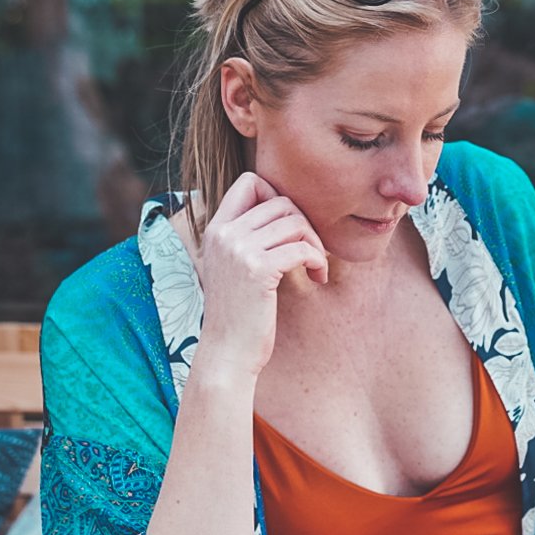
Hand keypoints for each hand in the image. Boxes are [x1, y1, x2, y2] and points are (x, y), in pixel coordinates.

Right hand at [191, 171, 328, 378]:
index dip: (278, 196)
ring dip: (315, 244)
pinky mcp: (258, 270)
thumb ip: (248, 238)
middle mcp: (224, 234)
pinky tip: (318, 278)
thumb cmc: (238, 314)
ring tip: (317, 267)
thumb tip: (286, 211)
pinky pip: (301, 248)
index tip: (290, 229)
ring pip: (295, 222)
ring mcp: (238, 250)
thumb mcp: (234, 268)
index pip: (250, 181)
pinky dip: (318, 261)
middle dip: (306, 225)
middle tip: (312, 253)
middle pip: (281, 201)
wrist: (227, 353)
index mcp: (216, 229)